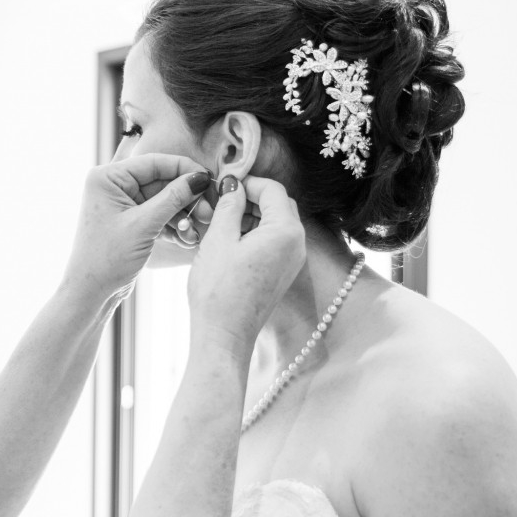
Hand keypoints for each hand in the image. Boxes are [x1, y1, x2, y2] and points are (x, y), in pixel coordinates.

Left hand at [64, 153, 210, 299]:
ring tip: (195, 233)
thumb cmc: (107, 258)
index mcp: (108, 177)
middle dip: (187, 199)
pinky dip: (174, 226)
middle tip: (208, 213)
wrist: (91, 293)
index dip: (185, 169)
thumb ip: (173, 198)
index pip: (155, 163)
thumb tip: (200, 177)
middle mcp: (115, 186)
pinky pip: (159, 215)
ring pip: (164, 200)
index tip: (210, 180)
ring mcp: (124, 204)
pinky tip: (186, 240)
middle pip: (163, 182)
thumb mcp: (144, 225)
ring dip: (183, 215)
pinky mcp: (132, 221)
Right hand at [187, 175, 305, 353]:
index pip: (273, 190)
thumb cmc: (218, 289)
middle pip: (279, 204)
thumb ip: (229, 206)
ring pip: (277, 223)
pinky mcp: (283, 274)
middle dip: (252, 197)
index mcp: (286, 231)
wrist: (224, 335)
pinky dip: (256, 233)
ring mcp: (293, 261)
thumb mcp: (219, 239)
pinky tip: (230, 238)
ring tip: (221, 218)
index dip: (247, 181)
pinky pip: (275, 242)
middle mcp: (297, 244)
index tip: (223, 183)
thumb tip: (233, 185)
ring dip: (252, 215)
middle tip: (222, 199)